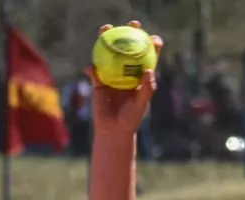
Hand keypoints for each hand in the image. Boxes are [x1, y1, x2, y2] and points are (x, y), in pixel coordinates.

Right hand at [89, 21, 162, 138]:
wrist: (113, 129)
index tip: (153, 38)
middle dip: (130, 33)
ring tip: (105, 31)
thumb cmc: (131, 118)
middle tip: (131, 25)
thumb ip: (147, 89)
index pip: (148, 56)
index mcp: (140, 75)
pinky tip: (91, 66)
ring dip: (107, 40)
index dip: (151, 44)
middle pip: (128, 48)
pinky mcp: (99, 81)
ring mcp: (112, 74)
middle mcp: (126, 71)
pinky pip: (94, 70)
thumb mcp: (141, 105)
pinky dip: (92, 67)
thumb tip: (149, 70)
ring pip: (109, 53)